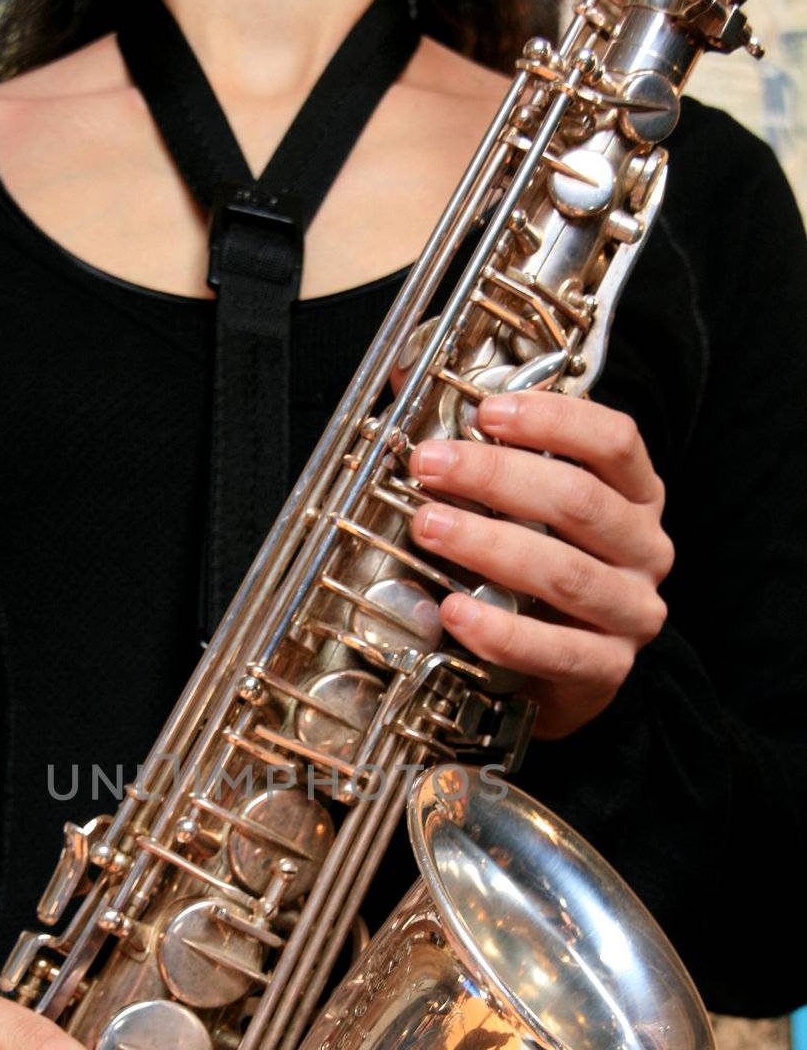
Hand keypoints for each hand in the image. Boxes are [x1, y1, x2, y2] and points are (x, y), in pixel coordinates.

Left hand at [408, 390, 672, 738]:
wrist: (560, 676)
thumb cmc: (536, 580)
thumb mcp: (521, 510)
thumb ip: (477, 446)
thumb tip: (405, 374)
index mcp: (635, 497)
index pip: (615, 441)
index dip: (552, 420)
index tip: (487, 411)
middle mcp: (644, 550)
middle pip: (579, 501)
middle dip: (497, 478)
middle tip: (430, 464)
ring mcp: (629, 613)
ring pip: (565, 574)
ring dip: (489, 546)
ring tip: (428, 526)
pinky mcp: (606, 670)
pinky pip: (554, 650)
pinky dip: (500, 631)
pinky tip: (455, 612)